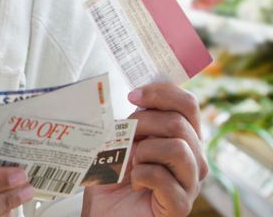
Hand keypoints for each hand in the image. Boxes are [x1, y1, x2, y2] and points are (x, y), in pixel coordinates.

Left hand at [82, 83, 208, 216]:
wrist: (105, 212)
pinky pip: (163, 178)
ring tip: (133, 164)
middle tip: (125, 137)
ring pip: (178, 149)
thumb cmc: (113, 177)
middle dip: (143, 123)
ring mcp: (190, 183)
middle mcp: (193, 159)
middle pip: (179, 123)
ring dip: (144, 152)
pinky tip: (135, 183)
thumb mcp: (121, 140)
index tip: (132, 96)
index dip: (162, 93)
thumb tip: (137, 96)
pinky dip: (141, 176)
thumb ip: (133, 120)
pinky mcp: (180, 205)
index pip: (188, 104)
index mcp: (182, 138)